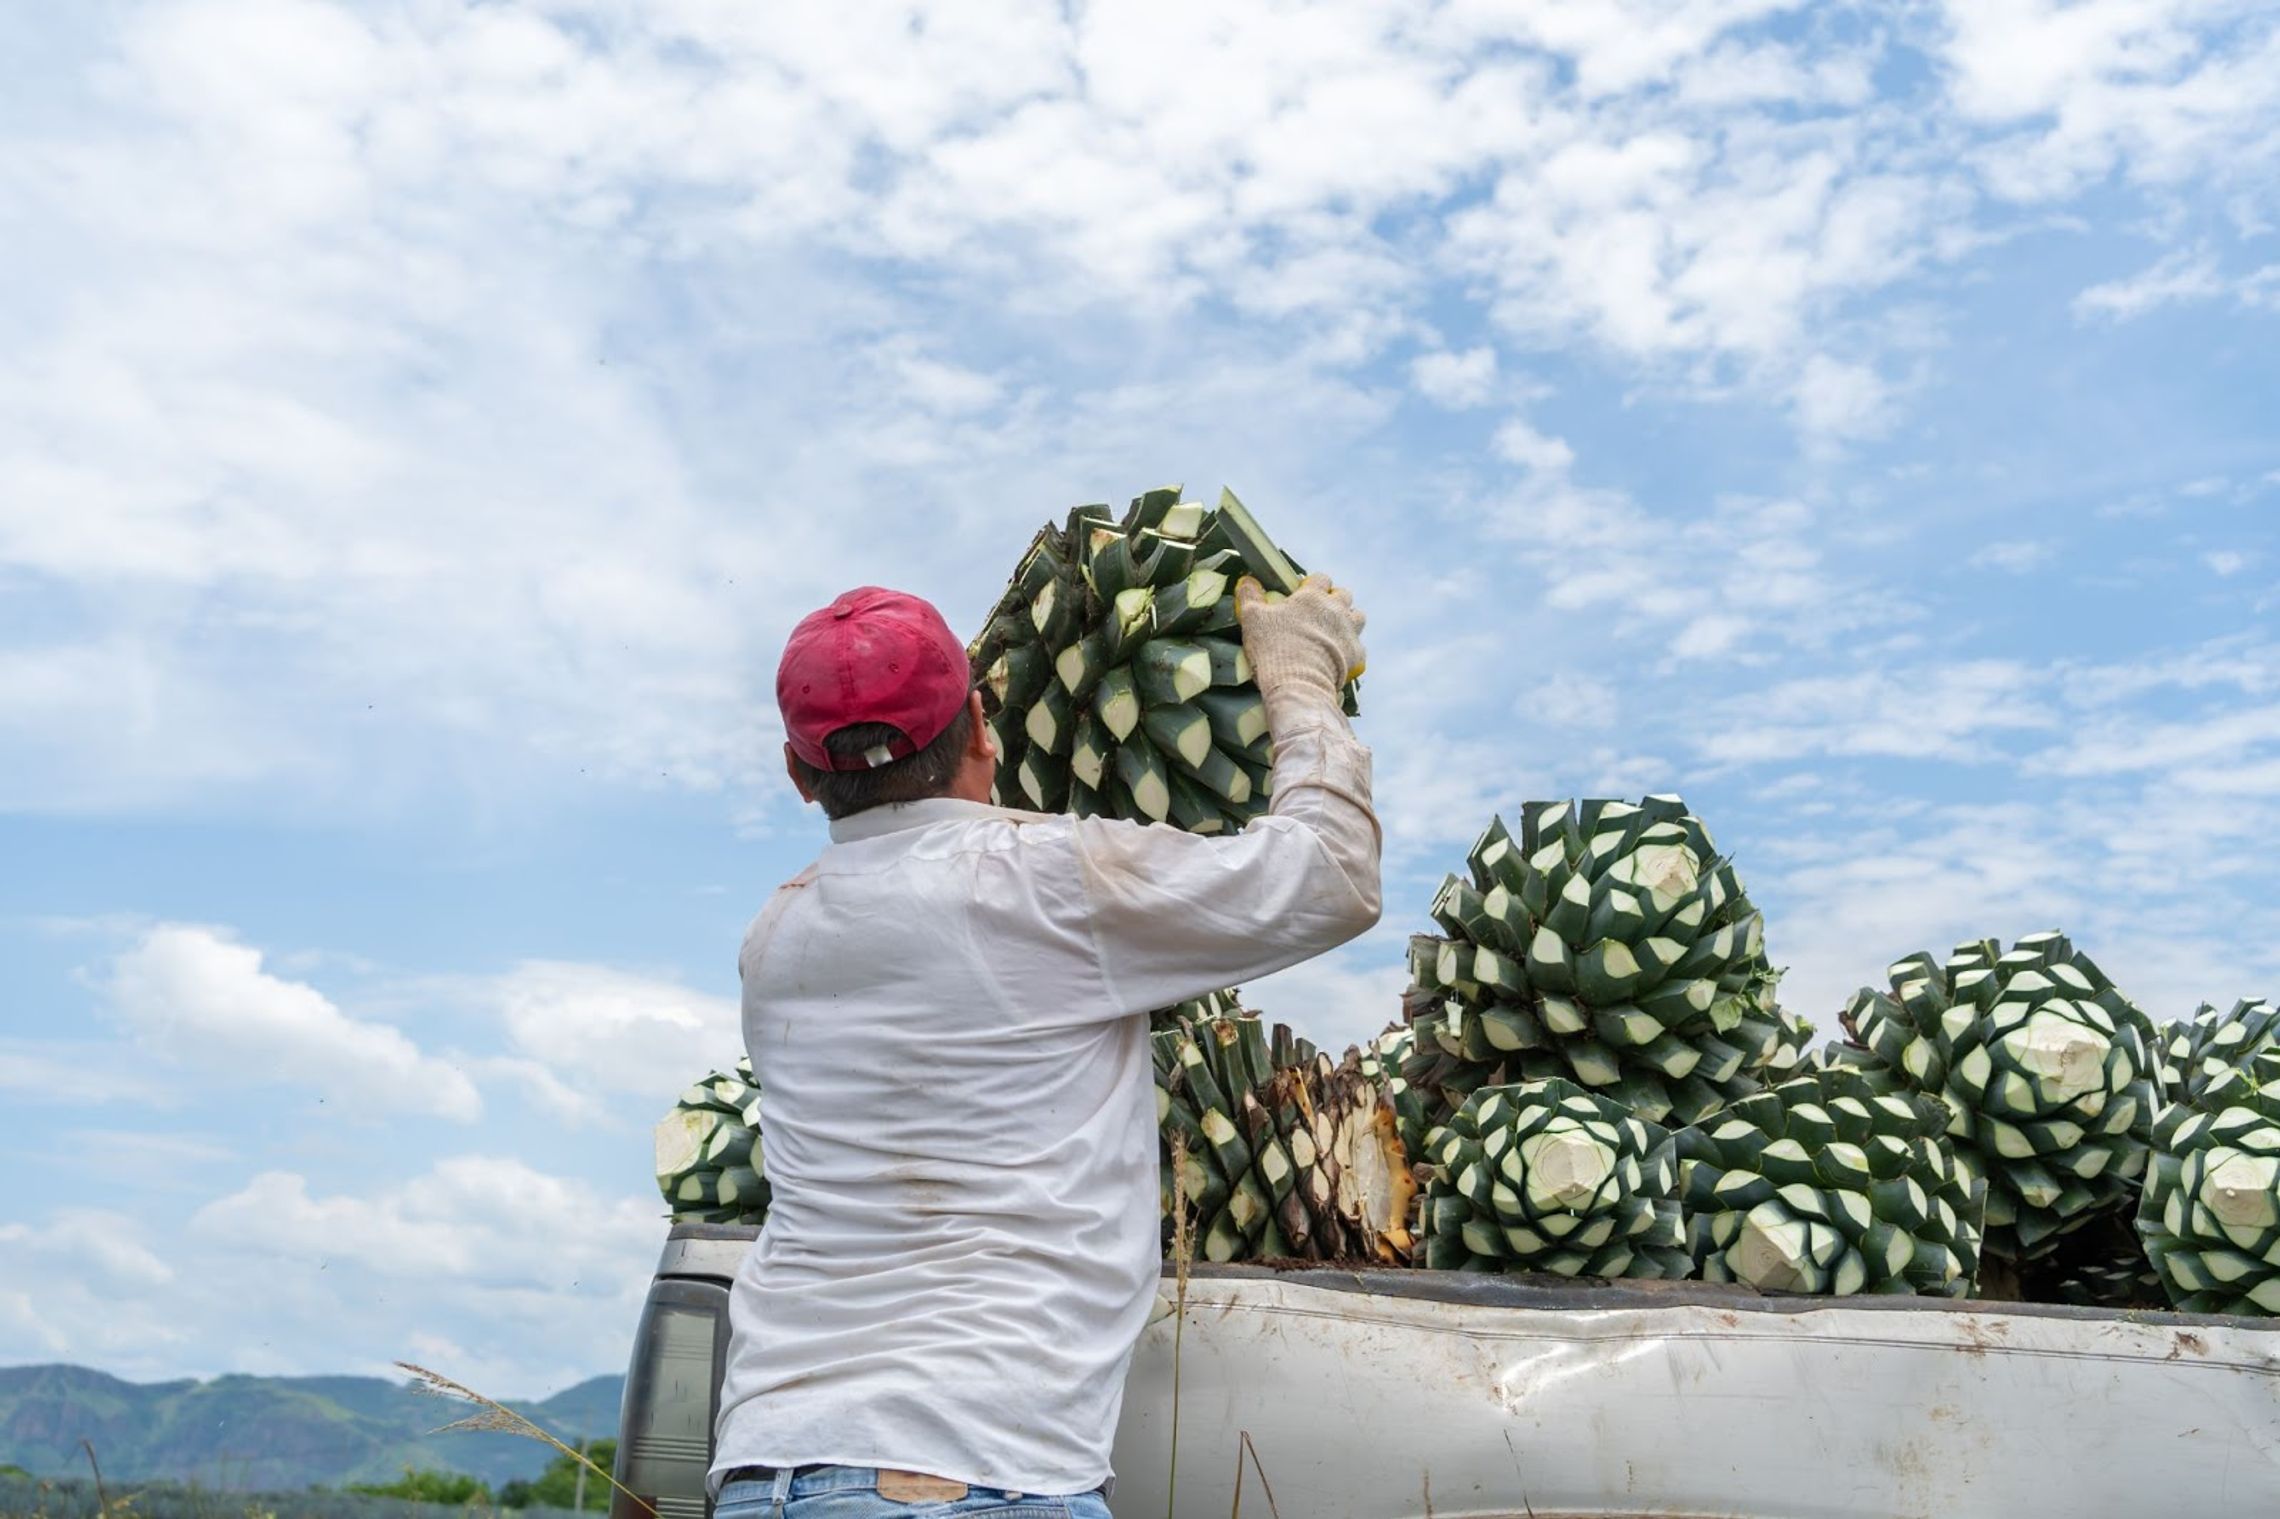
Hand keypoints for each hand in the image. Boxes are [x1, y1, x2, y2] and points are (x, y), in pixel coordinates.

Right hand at [1233, 574, 1366, 727]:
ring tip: (1334, 631)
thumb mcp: (1252, 618)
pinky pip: (1358, 647)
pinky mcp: (1356, 654)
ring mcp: (1349, 631)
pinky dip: (1350, 650)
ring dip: (1348, 620)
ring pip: (1358, 616)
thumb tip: (1246, 581)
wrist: (1298, 683)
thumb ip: (1250, 596)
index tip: (1304, 593)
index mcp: (1312, 597)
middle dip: (1334, 600)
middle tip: (1319, 613)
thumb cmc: (1274, 647)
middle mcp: (1336, 609)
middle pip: (1344, 594)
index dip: (1313, 584)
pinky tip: (1339, 657)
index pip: (1321, 578)